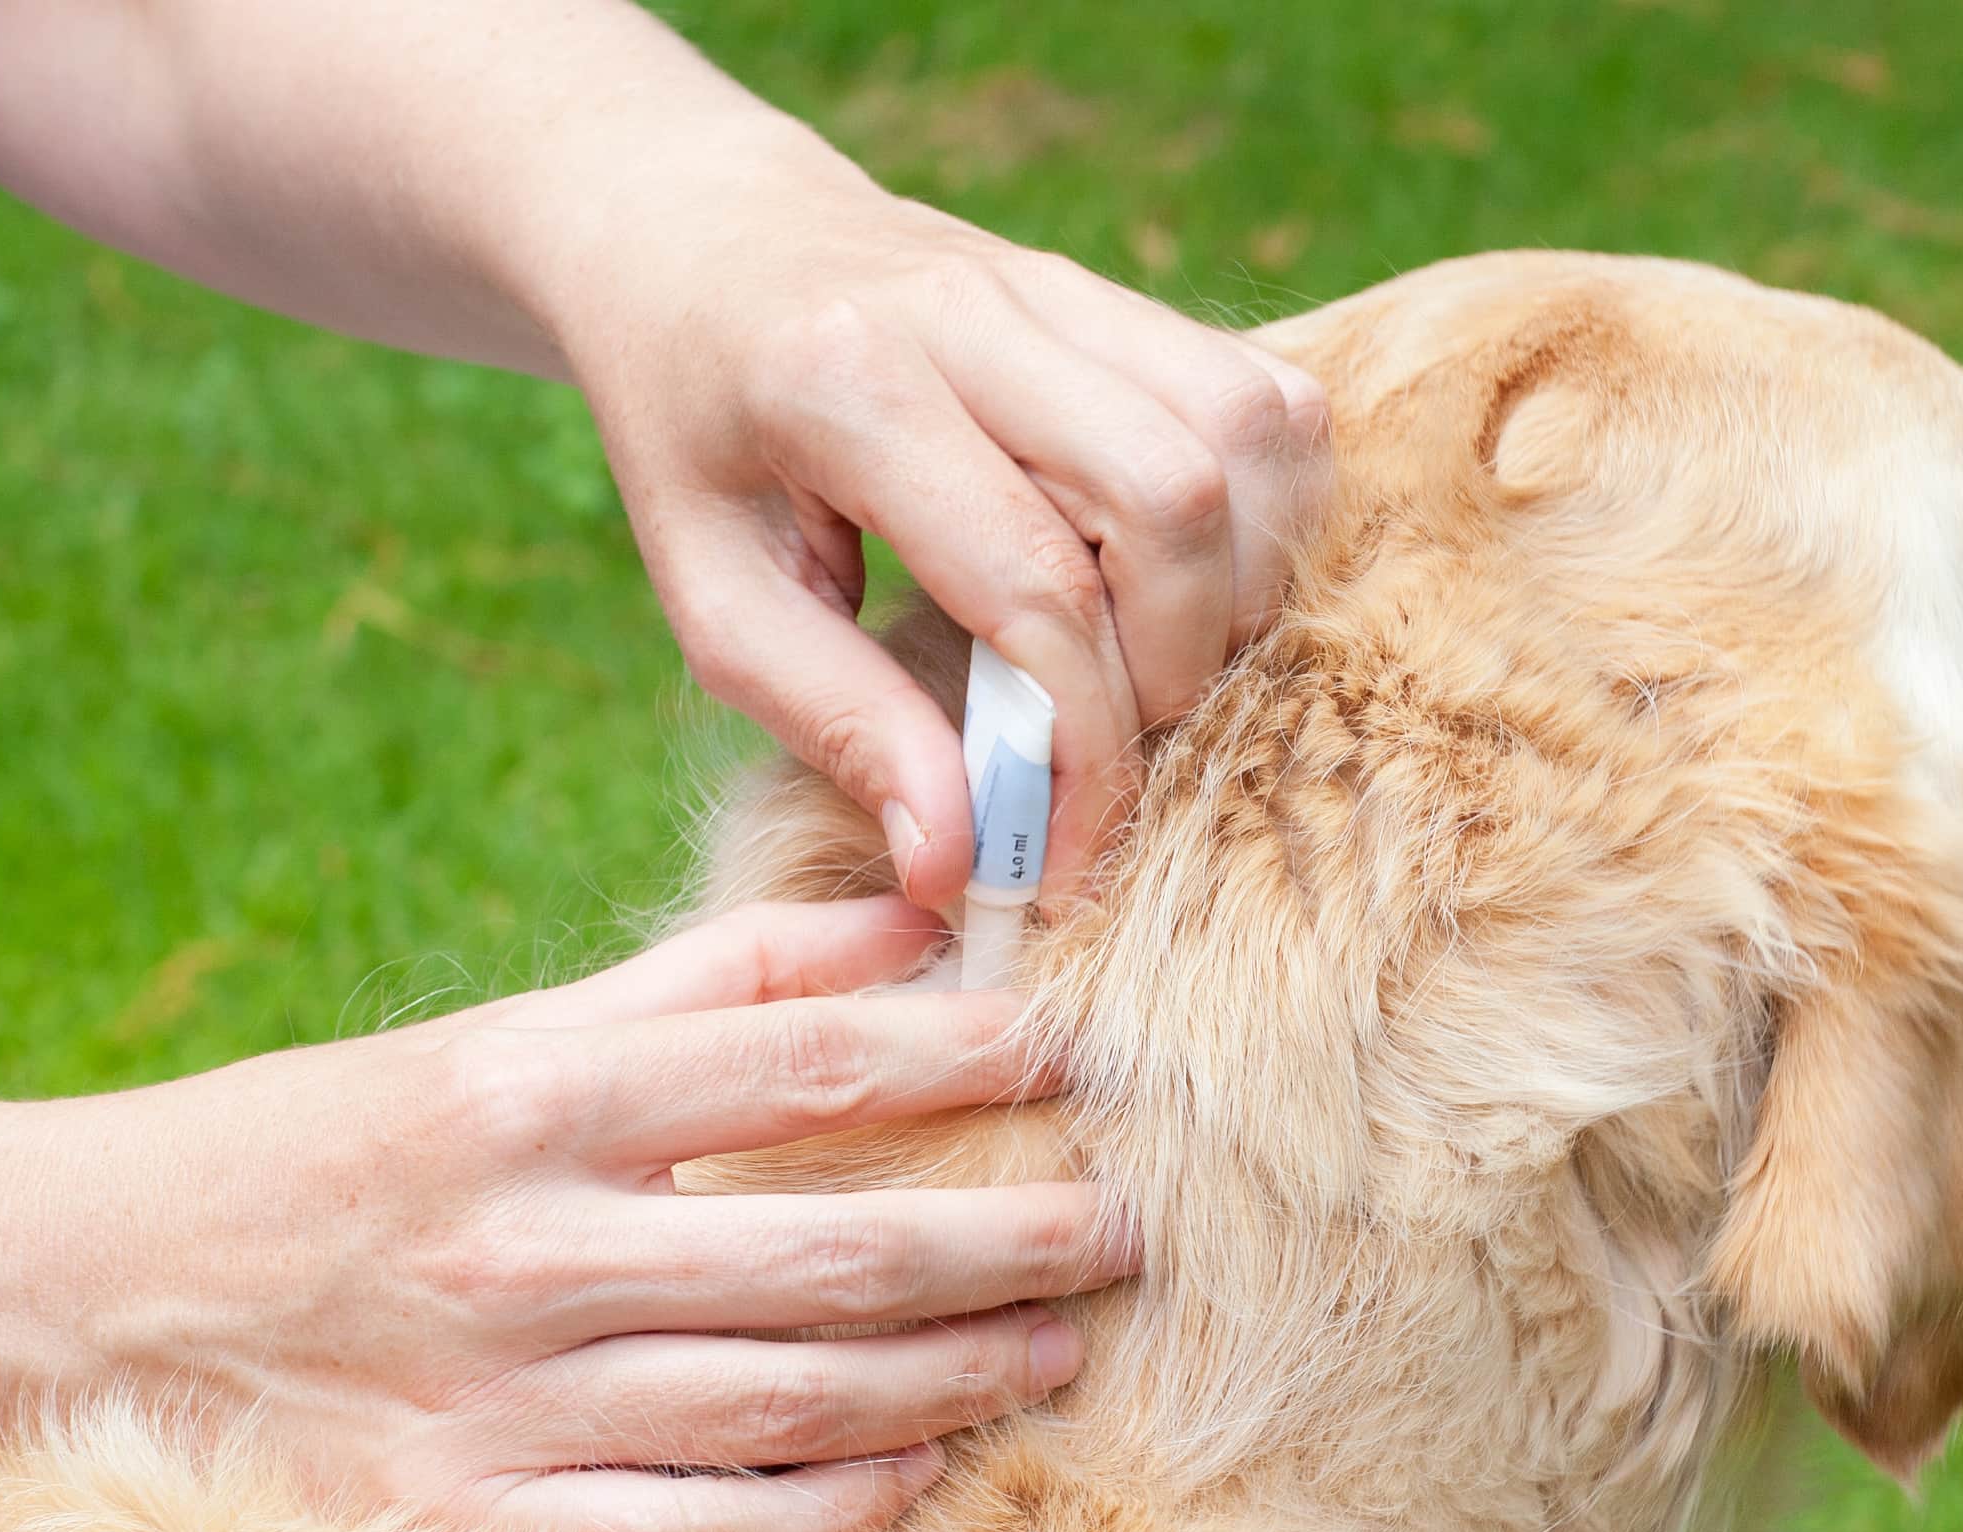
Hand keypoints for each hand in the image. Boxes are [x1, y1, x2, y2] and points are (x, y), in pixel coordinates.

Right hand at [0, 899, 1132, 1531]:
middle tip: (1127, 1220)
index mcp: (531, 1099)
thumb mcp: (492, 1038)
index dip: (961, 1053)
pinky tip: (929, 1466)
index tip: (1071, 1050)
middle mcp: (531, 1252)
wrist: (88, 1304)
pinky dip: (836, 1505)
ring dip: (957, 1371)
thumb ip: (698, 981)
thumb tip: (894, 919)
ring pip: (794, 1398)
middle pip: (832, 1248)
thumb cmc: (322, 1153)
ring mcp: (507, 1406)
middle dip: (1008, 1235)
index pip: (801, 1065)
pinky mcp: (481, 1528)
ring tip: (1066, 1339)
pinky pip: (707, 1531)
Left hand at [545, 132, 1330, 904]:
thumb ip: (838, 724)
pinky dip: (1266, 515)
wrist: (702, 236)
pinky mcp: (1121, 293)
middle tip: (1109, 746)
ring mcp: (1062, 285)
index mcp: (844, 384)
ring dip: (1237, 589)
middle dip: (1173, 668)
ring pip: (1248, 436)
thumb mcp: (714, 597)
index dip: (1079, 748)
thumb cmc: (695, 437)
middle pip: (1173, 498)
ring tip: (1153, 666)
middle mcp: (972, 311)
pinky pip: (1267, 401)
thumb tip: (957, 863)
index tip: (1062, 853)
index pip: (1034, 584)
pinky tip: (1190, 582)